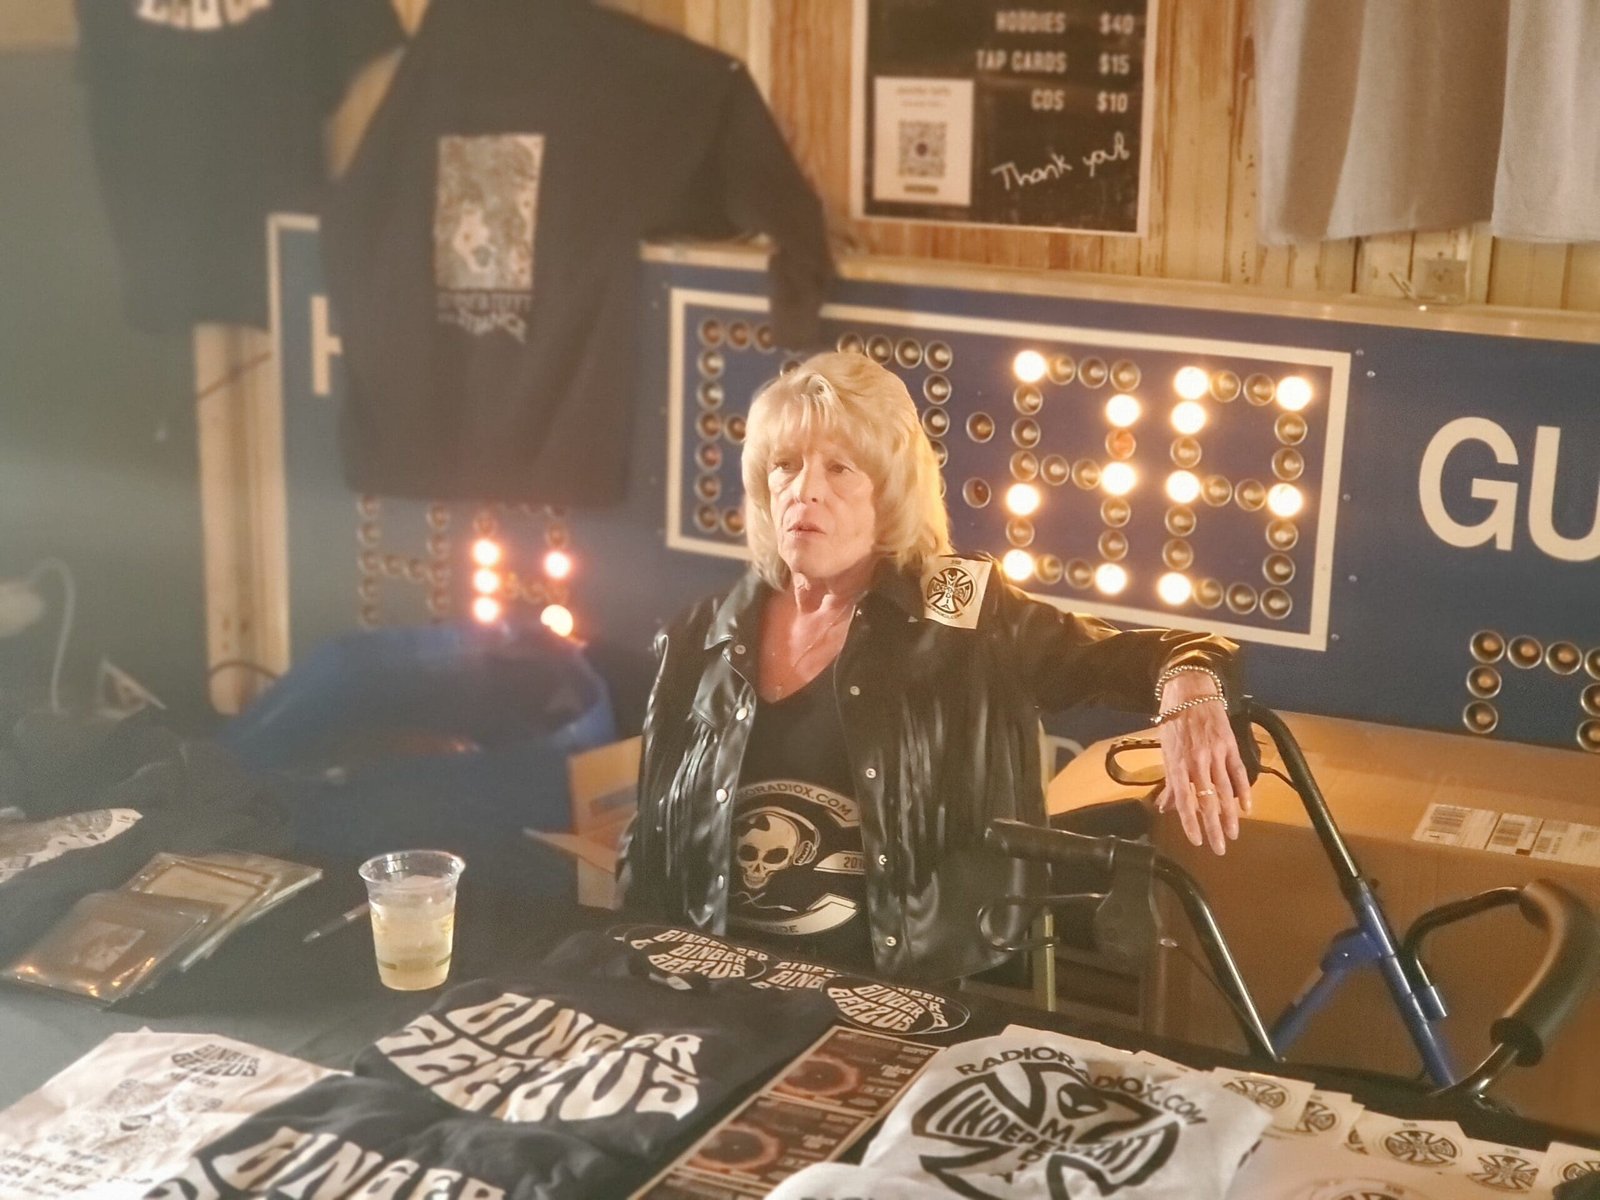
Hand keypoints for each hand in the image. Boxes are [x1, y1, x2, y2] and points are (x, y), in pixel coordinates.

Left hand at [1153, 674, 1251, 854]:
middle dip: (1213, 827)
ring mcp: (1215, 753)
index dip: (1190, 822)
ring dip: (1230, 816)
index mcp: (1177, 764)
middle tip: (1219, 848)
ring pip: (1225, 791)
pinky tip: (1247, 808)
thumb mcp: (1165, 751)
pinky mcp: (1229, 745)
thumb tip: (1164, 806)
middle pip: (1207, 801)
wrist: (1190, 692)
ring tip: (1233, 834)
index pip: (1184, 800)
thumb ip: (1169, 781)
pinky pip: (1239, 772)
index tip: (1196, 841)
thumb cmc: (1173, 722)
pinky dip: (1244, 791)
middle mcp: (1196, 761)